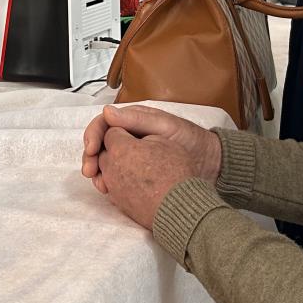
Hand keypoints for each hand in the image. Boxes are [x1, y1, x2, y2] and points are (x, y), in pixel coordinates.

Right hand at [81, 103, 220, 206]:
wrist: (211, 164)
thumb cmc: (192, 141)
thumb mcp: (165, 127)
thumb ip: (137, 120)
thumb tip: (107, 112)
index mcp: (133, 121)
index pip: (104, 124)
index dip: (93, 136)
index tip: (91, 150)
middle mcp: (130, 137)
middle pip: (101, 144)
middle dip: (91, 157)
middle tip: (90, 172)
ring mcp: (133, 156)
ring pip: (106, 162)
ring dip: (99, 172)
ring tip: (100, 184)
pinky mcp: (137, 173)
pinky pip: (117, 176)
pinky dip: (110, 182)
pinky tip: (109, 191)